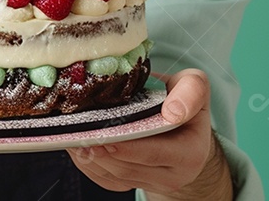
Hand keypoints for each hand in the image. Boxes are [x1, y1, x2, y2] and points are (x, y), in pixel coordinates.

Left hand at [66, 69, 231, 199]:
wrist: (183, 125)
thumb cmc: (183, 99)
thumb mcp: (195, 85)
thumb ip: (192, 90)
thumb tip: (172, 111)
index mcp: (190, 153)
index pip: (155, 152)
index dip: (128, 145)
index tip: (105, 133)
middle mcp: (173, 175)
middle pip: (129, 166)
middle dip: (102, 149)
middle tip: (79, 132)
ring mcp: (151, 182)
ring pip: (114, 175)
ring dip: (91, 157)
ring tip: (73, 136)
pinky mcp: (133, 183)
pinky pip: (106, 180)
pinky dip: (88, 164)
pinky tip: (77, 145)